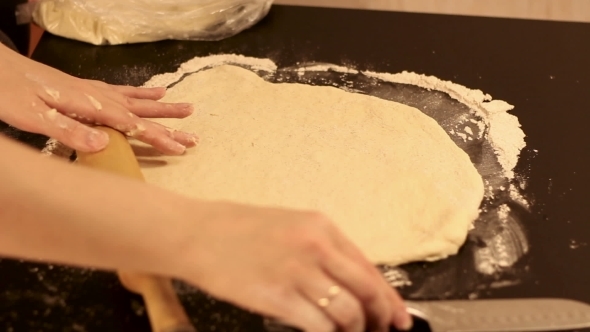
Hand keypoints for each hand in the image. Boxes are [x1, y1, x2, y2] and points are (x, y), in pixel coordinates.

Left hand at [0, 44, 197, 154]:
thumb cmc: (8, 92)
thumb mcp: (33, 116)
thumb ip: (69, 130)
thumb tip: (104, 145)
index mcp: (90, 105)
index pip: (132, 124)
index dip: (158, 137)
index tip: (181, 148)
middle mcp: (98, 96)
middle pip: (142, 111)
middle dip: (169, 124)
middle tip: (194, 133)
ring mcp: (93, 90)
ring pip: (137, 100)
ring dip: (163, 106)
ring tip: (187, 108)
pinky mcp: (86, 88)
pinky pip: (122, 91)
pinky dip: (141, 92)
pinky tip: (153, 90)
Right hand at [178, 202, 412, 331]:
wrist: (196, 233)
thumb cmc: (237, 230)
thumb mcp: (289, 226)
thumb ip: (322, 250)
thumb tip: (349, 284)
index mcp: (321, 226)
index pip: (368, 267)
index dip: (388, 297)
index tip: (398, 317)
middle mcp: (316, 246)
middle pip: (366, 290)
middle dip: (381, 317)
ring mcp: (297, 271)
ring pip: (347, 312)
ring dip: (354, 331)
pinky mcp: (277, 296)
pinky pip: (319, 326)